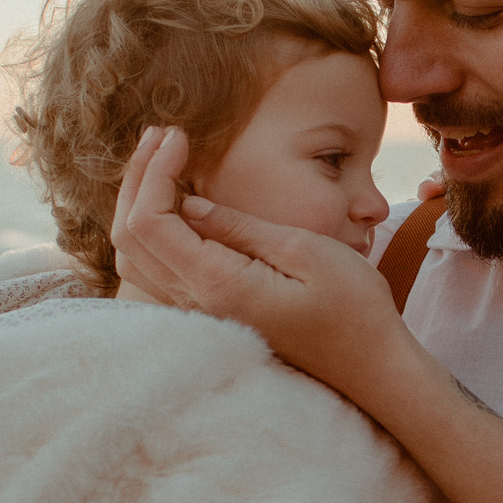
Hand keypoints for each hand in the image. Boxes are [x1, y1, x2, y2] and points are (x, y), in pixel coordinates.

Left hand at [108, 127, 423, 405]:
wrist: (372, 367)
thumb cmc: (353, 307)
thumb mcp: (306, 251)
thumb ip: (241, 227)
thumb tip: (190, 204)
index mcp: (218, 285)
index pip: (151, 222)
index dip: (155, 171)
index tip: (179, 135)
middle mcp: (198, 307)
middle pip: (130, 238)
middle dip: (138, 179)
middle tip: (163, 136)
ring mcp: (202, 318)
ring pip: (135, 259)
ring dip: (138, 204)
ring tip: (162, 161)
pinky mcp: (213, 318)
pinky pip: (156, 276)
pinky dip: (151, 234)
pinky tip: (174, 206)